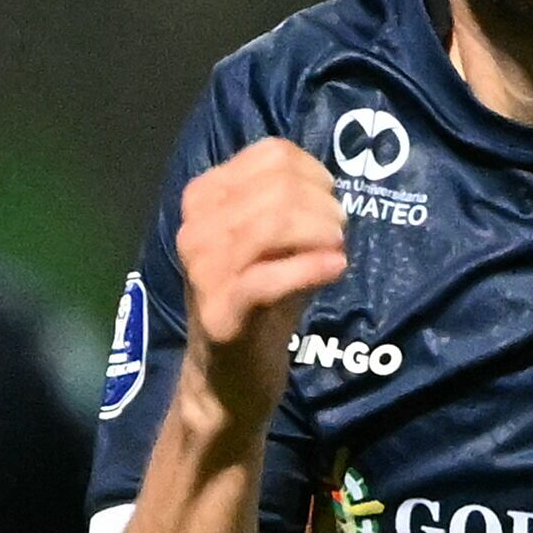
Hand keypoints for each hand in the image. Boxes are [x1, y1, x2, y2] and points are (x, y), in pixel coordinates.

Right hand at [173, 139, 348, 424]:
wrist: (227, 379)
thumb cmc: (257, 302)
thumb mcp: (270, 243)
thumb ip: (290, 204)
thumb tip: (328, 181)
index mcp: (203, 198)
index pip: (271, 154)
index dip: (314, 172)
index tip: (329, 200)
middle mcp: (195, 228)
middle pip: (279, 186)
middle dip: (323, 205)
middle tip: (338, 232)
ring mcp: (203, 270)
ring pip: (275, 222)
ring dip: (321, 232)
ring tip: (337, 249)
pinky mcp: (221, 311)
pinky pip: (272, 276)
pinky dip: (312, 267)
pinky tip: (334, 268)